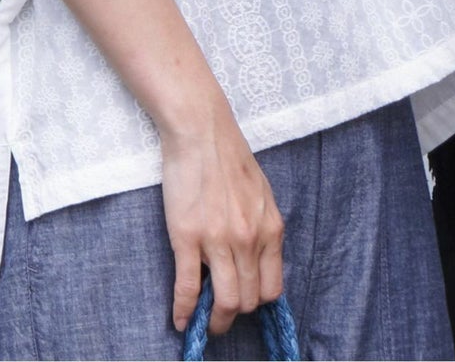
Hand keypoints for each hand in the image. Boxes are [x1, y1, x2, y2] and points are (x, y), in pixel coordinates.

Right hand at [159, 112, 284, 334]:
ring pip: (226, 301)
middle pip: (250, 300)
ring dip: (217, 321)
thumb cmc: (229, 156)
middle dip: (236, 314)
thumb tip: (256, 260)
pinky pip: (189, 288)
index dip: (258, 302)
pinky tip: (181, 321)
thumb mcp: (260, 194)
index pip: (272, 288)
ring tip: (206, 324)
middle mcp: (249, 239)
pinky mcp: (187, 237)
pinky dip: (185, 312)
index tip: (246, 303)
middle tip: (223, 316)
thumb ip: (261, 228)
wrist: (200, 129)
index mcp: (270, 229)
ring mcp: (218, 240)